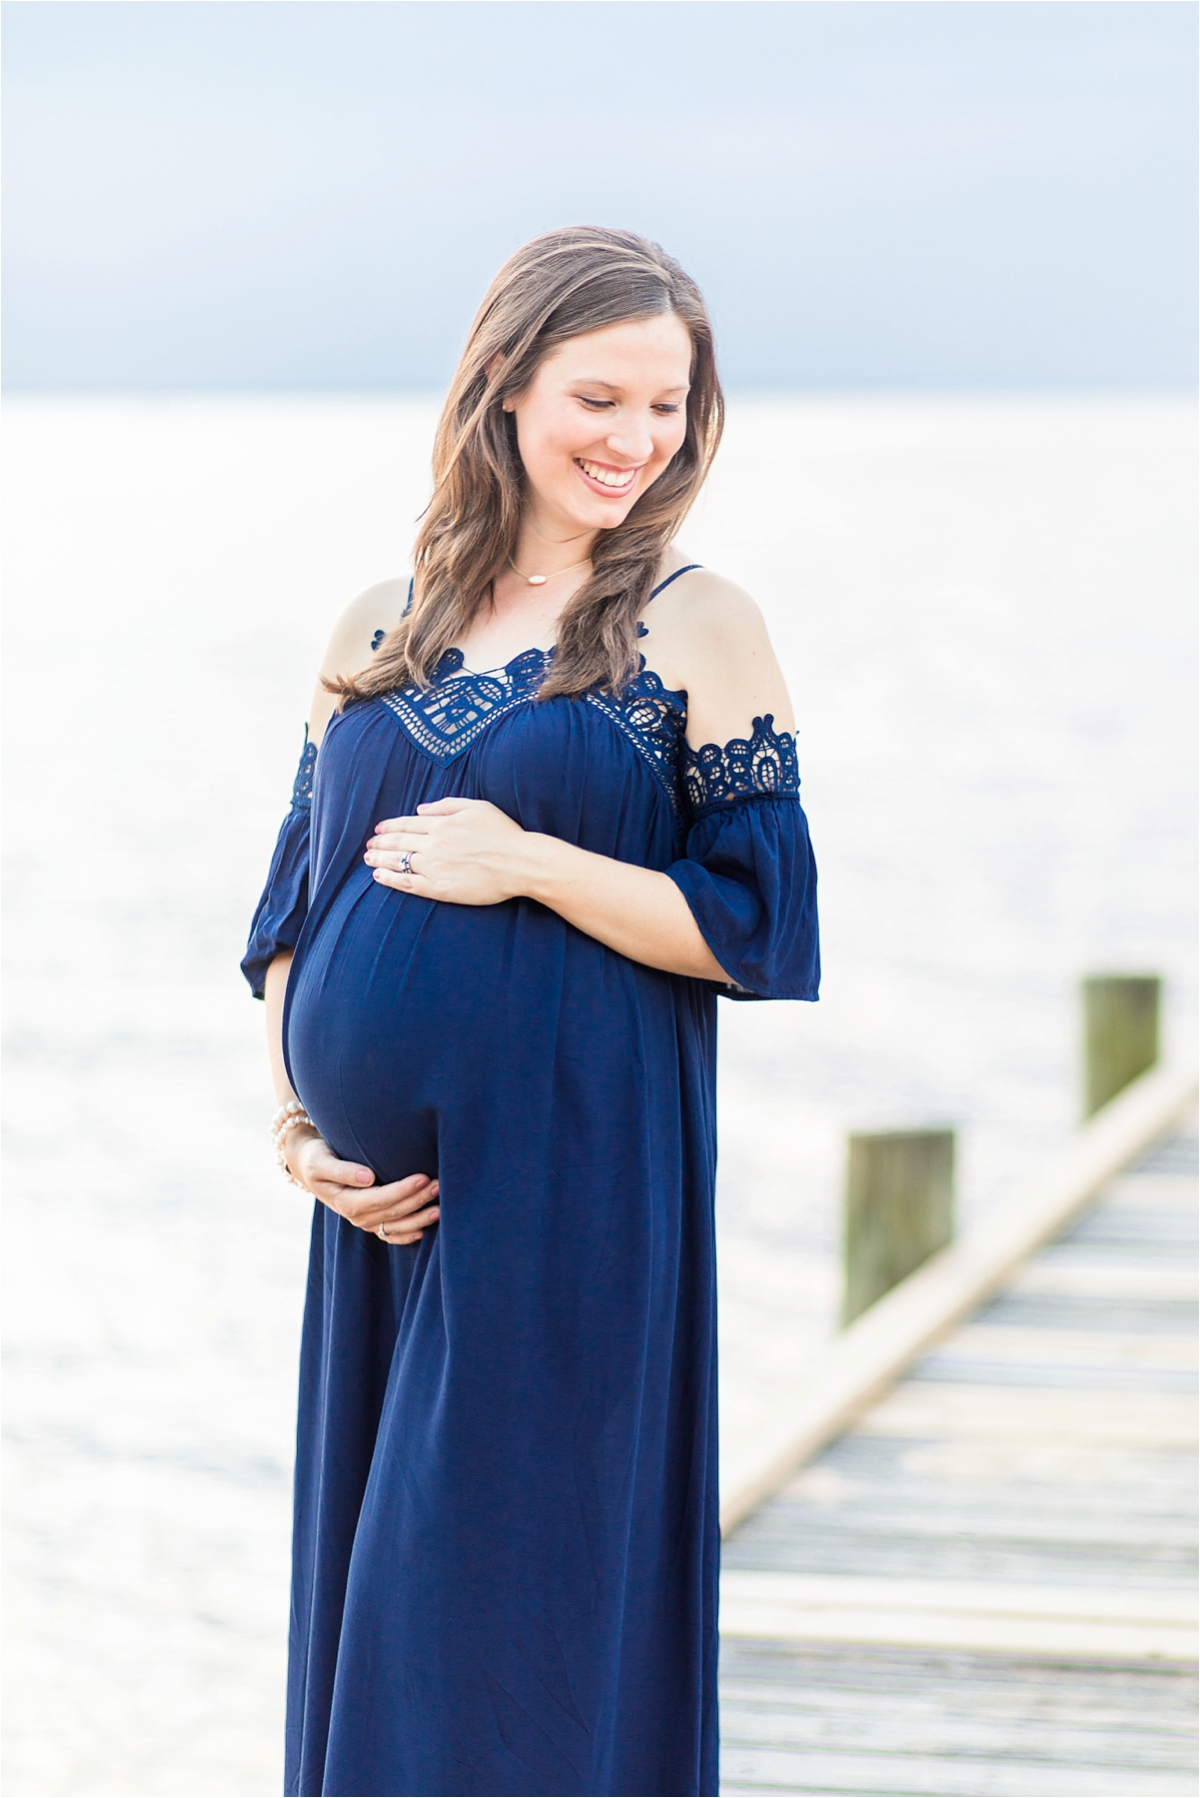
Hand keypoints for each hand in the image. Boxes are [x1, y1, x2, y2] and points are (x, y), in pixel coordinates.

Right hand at [287, 1126, 439, 1245]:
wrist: (311, 1167)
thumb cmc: (318, 1158)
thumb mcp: (322, 1161)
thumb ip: (343, 1170)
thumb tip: (368, 1178)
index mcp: (345, 1201)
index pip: (379, 1198)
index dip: (402, 1190)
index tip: (423, 1177)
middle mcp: (356, 1216)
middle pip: (392, 1212)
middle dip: (417, 1200)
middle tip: (440, 1184)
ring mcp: (365, 1222)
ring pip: (396, 1226)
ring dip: (419, 1218)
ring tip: (441, 1208)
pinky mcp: (371, 1222)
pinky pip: (391, 1234)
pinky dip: (408, 1234)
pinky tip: (424, 1230)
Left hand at [365, 797, 535, 905]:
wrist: (519, 863)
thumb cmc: (503, 834)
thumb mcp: (477, 807)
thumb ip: (446, 805)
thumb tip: (421, 809)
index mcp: (441, 823)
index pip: (407, 823)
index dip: (389, 826)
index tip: (379, 829)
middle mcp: (433, 843)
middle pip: (398, 842)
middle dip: (379, 842)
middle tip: (368, 844)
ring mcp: (434, 866)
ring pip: (398, 862)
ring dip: (379, 859)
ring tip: (368, 858)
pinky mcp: (438, 888)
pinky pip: (407, 883)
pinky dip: (390, 879)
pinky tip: (379, 876)